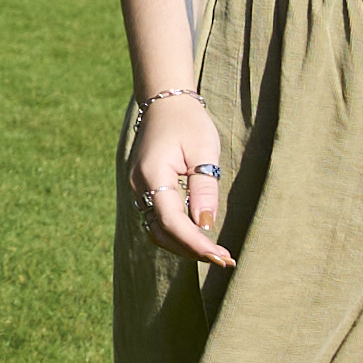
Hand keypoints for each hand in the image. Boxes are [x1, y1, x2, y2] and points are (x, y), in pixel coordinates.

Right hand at [131, 95, 235, 272]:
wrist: (165, 102)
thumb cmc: (188, 122)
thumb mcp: (204, 151)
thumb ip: (204, 190)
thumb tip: (206, 226)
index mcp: (152, 174)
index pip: (172, 221)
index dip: (196, 243)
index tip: (222, 256)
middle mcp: (138, 186)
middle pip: (161, 232)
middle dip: (192, 250)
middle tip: (225, 260)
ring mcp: (137, 188)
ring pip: (157, 230)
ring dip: (184, 245)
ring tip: (215, 253)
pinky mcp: (143, 189)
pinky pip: (157, 219)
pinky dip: (176, 233)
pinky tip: (199, 237)